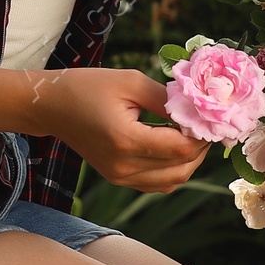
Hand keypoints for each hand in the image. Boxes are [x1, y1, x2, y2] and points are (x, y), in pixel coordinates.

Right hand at [0, 66, 207, 191]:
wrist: (52, 106)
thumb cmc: (88, 86)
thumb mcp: (131, 81)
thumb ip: (167, 99)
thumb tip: (200, 109)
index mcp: (126, 140)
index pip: (181, 147)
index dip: (203, 133)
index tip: (212, 114)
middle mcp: (124, 166)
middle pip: (182, 168)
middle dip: (201, 147)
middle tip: (207, 123)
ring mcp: (120, 177)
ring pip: (173, 180)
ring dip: (190, 160)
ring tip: (193, 132)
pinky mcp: (119, 179)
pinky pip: (159, 183)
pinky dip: (174, 168)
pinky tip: (175, 144)